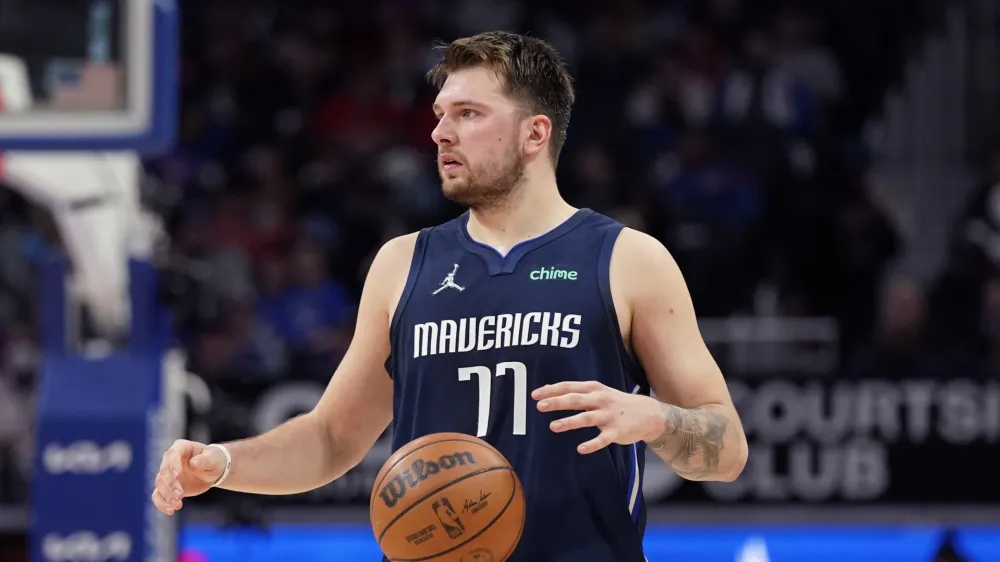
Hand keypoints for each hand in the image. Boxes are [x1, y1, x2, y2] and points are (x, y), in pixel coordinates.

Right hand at [151, 439, 225, 514]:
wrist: (212, 470)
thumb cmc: (214, 460)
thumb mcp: (213, 459)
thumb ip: (204, 460)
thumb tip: (194, 463)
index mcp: (181, 447)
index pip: (172, 455)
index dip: (173, 466)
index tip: (177, 476)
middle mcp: (170, 459)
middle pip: (164, 471)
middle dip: (171, 485)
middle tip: (180, 496)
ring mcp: (167, 473)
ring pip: (160, 484)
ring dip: (167, 495)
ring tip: (178, 505)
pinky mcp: (167, 486)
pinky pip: (158, 495)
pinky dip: (161, 503)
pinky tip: (170, 511)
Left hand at [533, 381, 663, 453]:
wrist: (649, 414)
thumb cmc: (616, 403)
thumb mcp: (598, 392)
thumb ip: (575, 392)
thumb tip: (547, 390)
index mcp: (594, 389)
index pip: (569, 387)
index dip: (552, 390)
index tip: (535, 395)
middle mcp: (600, 400)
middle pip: (576, 400)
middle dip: (557, 402)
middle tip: (540, 406)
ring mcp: (609, 416)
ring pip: (587, 418)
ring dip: (570, 422)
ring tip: (553, 426)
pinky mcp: (617, 432)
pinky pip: (603, 439)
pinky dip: (592, 444)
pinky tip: (581, 449)